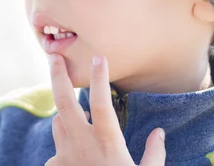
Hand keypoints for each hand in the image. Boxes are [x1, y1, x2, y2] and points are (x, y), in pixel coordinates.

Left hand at [44, 54, 165, 165]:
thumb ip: (153, 154)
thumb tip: (159, 132)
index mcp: (108, 145)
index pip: (102, 104)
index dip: (99, 78)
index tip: (98, 56)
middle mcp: (82, 145)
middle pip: (64, 102)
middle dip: (57, 75)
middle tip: (54, 56)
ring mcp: (64, 155)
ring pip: (58, 123)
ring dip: (66, 116)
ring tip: (78, 117)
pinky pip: (57, 148)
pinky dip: (66, 146)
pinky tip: (77, 156)